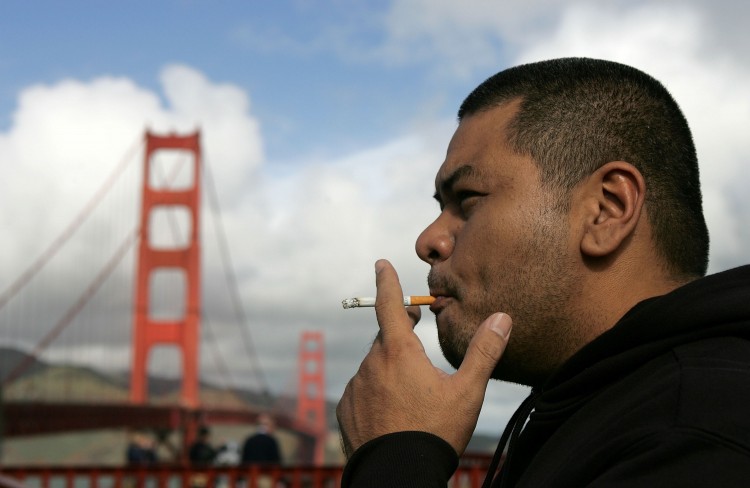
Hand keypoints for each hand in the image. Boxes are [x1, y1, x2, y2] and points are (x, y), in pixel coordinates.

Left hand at [336, 259, 511, 457]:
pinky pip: (362, 390)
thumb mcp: (466, 392)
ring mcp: (356, 388)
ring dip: (389, 367)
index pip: (389, 305)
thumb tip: (502, 318)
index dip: (386, 281)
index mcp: (398, 353)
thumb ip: (484, 352)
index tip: (381, 263)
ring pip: (374, 366)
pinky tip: (392, 409)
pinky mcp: (346, 410)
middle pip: (386, 337)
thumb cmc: (435, 433)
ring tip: (411, 388)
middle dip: (400, 329)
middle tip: (415, 325)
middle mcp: (371, 364)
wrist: (398, 477)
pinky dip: (376, 391)